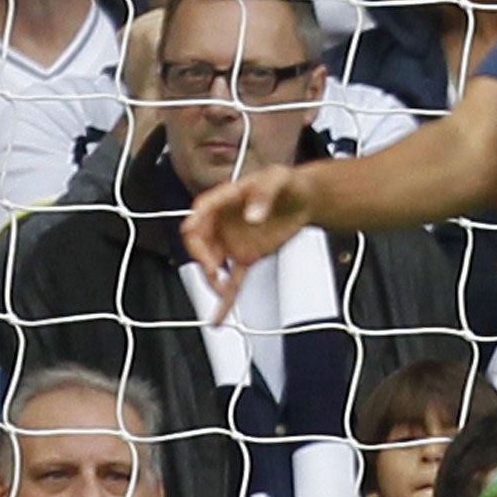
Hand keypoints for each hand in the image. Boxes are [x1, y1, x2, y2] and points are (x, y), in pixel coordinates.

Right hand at [181, 166, 312, 321]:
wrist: (305, 199)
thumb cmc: (287, 183)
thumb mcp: (277, 179)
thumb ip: (264, 194)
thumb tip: (253, 216)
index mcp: (225, 200)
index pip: (201, 210)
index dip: (194, 220)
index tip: (190, 230)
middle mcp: (223, 223)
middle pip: (199, 242)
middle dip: (202, 257)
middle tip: (214, 268)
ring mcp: (233, 242)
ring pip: (213, 265)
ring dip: (213, 279)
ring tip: (220, 288)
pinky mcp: (247, 257)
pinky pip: (233, 280)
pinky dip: (226, 300)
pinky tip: (219, 318)